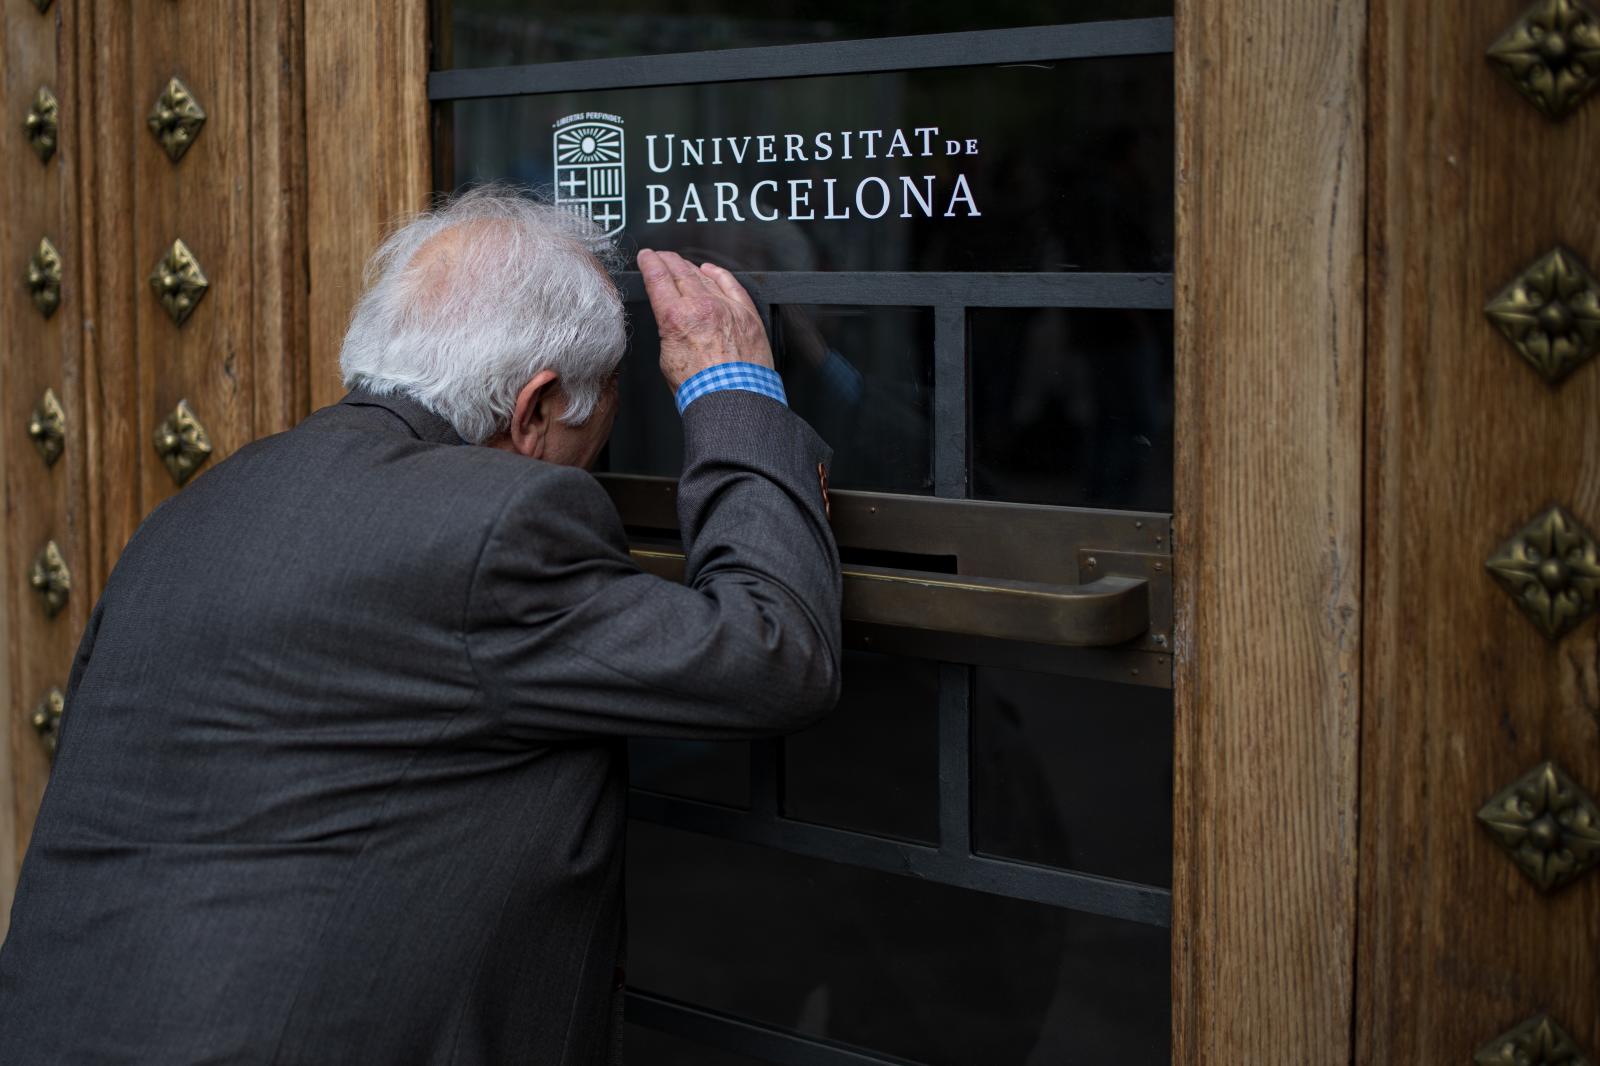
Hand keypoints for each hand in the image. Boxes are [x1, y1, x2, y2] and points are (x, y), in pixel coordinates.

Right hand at [636, 248, 773, 392]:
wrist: (734, 401)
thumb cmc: (702, 389)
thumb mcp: (667, 358)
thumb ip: (670, 331)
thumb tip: (672, 322)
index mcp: (676, 318)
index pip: (658, 278)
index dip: (650, 263)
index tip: (647, 257)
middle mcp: (701, 307)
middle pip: (680, 272)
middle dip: (668, 261)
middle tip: (661, 256)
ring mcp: (726, 308)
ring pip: (704, 276)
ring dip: (690, 267)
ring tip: (681, 263)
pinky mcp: (746, 314)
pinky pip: (731, 284)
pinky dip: (718, 274)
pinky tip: (711, 270)